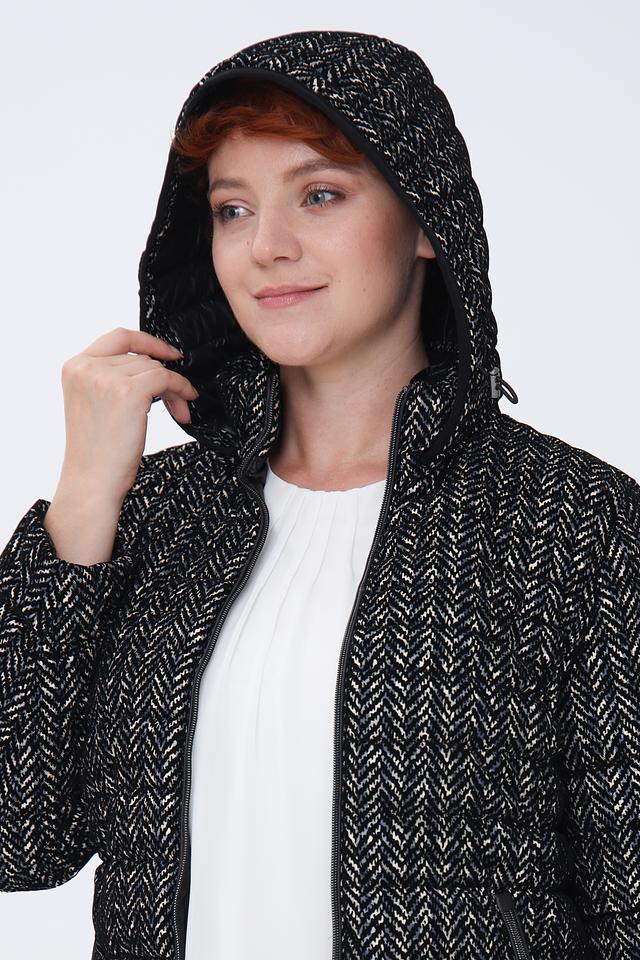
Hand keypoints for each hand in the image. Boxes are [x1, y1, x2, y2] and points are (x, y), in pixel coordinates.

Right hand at [58, 326, 197, 503]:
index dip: (147, 342)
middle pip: (141, 357)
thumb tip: (154, 366)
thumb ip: (112, 379)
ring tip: (179, 411)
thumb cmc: (97, 452)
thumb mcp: (96, 404)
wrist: (92, 480)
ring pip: (155, 368)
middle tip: (179, 400)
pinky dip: (180, 388)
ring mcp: (106, 377)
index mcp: (75, 367)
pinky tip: (185, 404)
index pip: (117, 338)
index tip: (169, 354)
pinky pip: (166, 378)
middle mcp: (86, 367)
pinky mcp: (128, 391)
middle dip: (164, 378)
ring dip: (173, 389)